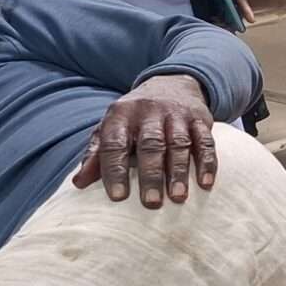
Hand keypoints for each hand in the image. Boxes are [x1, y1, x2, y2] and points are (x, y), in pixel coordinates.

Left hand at [73, 75, 217, 206]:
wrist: (171, 83)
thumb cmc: (135, 118)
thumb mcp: (112, 128)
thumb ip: (96, 154)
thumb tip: (78, 183)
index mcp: (122, 115)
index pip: (116, 143)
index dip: (115, 170)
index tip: (118, 197)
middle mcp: (149, 112)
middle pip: (151, 144)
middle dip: (151, 174)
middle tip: (150, 203)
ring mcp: (177, 114)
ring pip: (179, 143)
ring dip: (179, 171)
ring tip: (177, 197)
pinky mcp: (200, 119)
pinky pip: (206, 141)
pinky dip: (207, 162)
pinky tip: (205, 183)